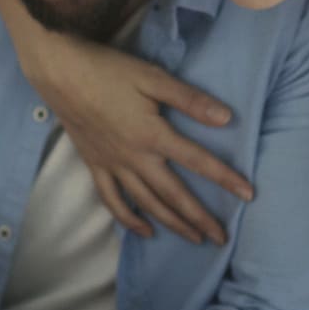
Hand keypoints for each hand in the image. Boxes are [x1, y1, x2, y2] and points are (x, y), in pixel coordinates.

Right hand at [25, 35, 254, 244]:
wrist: (60, 73)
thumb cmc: (109, 70)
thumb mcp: (152, 78)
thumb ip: (189, 99)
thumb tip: (226, 118)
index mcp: (153, 135)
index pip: (198, 161)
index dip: (225, 178)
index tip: (248, 195)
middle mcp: (135, 157)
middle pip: (173, 195)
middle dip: (199, 218)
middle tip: (221, 238)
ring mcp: (113, 165)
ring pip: (146, 204)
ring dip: (171, 224)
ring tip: (193, 239)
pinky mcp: (95, 165)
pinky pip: (112, 201)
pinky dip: (128, 220)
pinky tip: (144, 231)